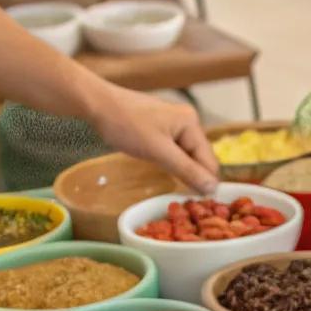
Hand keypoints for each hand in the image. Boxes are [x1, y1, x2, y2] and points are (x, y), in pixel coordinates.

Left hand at [89, 83, 218, 193]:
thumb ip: (187, 170)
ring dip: (185, 171)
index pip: (209, 160)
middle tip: (191, 201)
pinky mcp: (161, 127)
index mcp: (192, 124)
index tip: (204, 205)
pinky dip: (174, 163)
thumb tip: (213, 188)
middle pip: (200, 157)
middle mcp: (188, 121)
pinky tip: (169, 173)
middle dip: (197, 177)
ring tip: (182, 191)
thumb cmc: (127, 126)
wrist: (98, 105)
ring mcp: (175, 123)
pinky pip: (175, 150)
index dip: (207, 182)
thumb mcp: (159, 151)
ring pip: (187, 155)